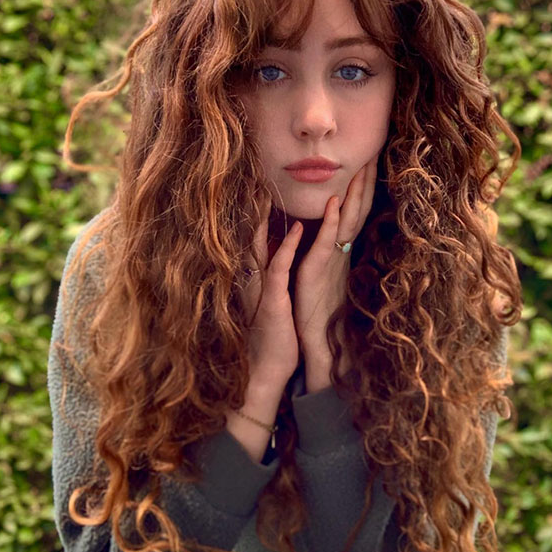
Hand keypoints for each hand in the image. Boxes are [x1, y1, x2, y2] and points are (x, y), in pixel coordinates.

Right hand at [240, 194, 302, 382]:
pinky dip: (287, 247)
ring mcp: (262, 289)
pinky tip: (298, 229)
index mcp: (257, 281)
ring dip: (268, 218)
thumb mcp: (271, 306)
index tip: (260, 190)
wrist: (264, 372)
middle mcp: (255, 281)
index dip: (257, 216)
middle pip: (253, 238)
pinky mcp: (272, 301)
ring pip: (262, 246)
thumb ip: (269, 286)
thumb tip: (273, 269)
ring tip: (271, 191)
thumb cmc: (274, 342)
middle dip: (255, 209)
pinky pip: (279, 269)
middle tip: (258, 178)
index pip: (255, 242)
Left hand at [293, 156, 377, 377]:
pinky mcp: (318, 270)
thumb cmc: (319, 311)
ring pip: (347, 219)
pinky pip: (327, 241)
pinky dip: (332, 220)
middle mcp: (342, 250)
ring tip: (361, 164)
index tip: (369, 157)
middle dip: (365, 179)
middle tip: (373, 149)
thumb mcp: (324, 272)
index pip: (356, 210)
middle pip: (358, 208)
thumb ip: (328, 250)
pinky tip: (335, 201)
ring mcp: (333, 259)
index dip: (364, 184)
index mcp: (343, 249)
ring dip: (354, 192)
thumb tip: (330, 229)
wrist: (318, 343)